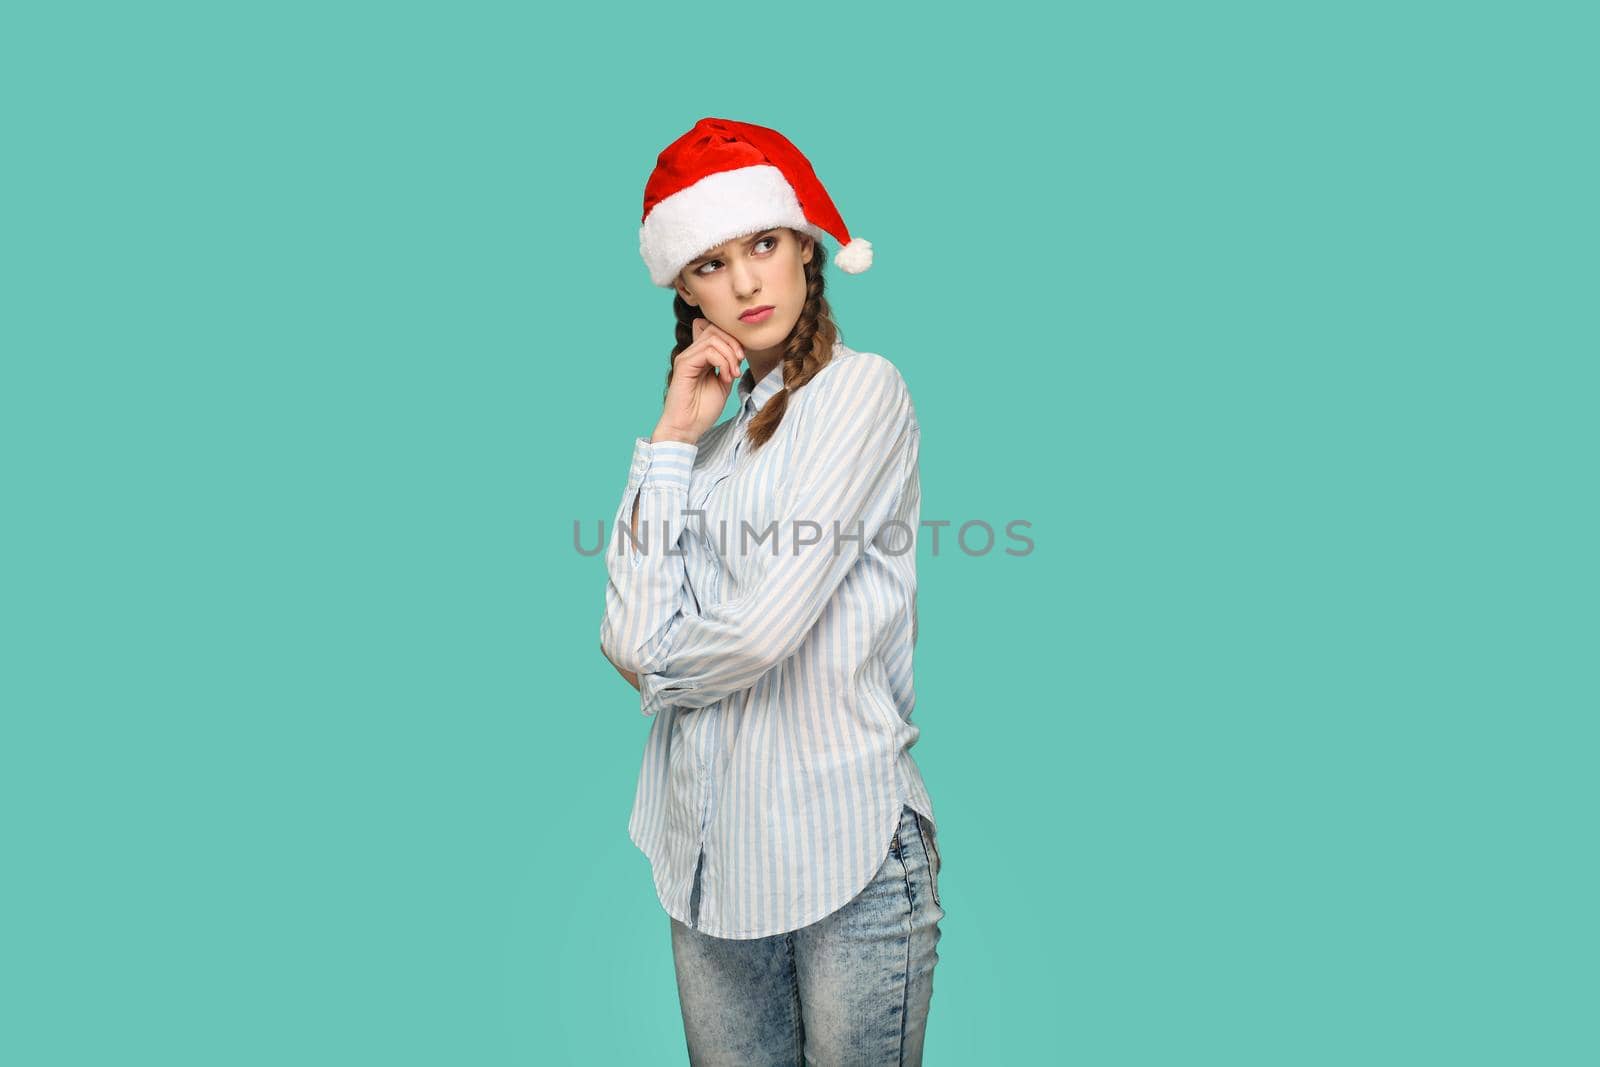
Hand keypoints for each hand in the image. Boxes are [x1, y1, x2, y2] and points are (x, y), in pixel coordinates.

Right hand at [654, 318, 743, 443]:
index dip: (732, 339)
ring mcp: (686, 357)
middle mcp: (691, 353)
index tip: (741, 359)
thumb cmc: (702, 410)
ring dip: (730, 354)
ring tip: (733, 374)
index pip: (715, 330)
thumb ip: (728, 364)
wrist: (687, 428)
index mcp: (700, 357)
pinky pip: (708, 351)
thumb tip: (738, 350)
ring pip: (713, 338)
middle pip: (715, 329)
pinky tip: (725, 378)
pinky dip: (722, 362)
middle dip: (733, 343)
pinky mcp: (683, 365)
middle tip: (740, 364)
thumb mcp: (723, 383)